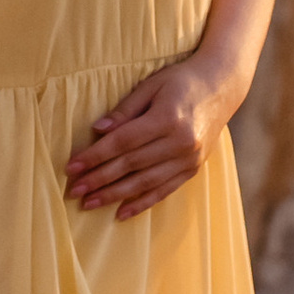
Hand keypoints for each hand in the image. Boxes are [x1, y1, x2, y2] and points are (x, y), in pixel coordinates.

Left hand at [64, 57, 237, 221]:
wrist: (221, 86)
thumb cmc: (181, 81)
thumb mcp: (151, 85)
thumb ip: (125, 110)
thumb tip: (97, 130)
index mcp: (167, 118)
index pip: (123, 142)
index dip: (95, 156)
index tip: (71, 166)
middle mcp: (180, 142)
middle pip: (131, 165)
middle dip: (99, 179)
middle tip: (74, 190)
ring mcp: (188, 159)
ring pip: (145, 182)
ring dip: (115, 195)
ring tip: (90, 203)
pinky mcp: (193, 169)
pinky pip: (164, 190)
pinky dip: (142, 203)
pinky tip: (121, 213)